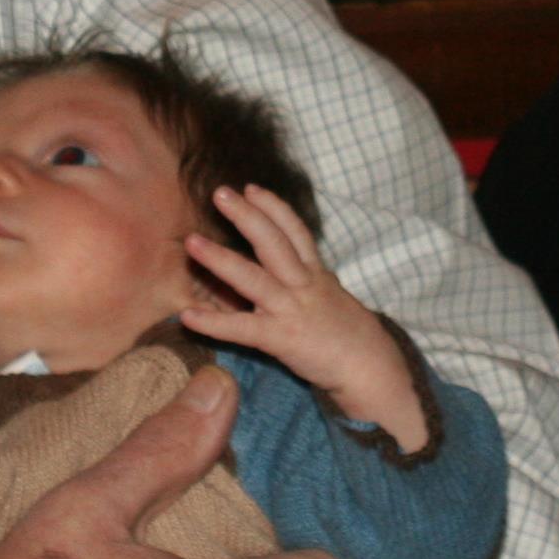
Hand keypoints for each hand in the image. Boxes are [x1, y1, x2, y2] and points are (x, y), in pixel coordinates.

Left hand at [179, 186, 429, 452]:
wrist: (372, 369)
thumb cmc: (352, 338)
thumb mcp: (333, 300)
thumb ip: (310, 283)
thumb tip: (290, 273)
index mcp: (316, 275)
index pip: (295, 232)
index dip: (273, 208)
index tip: (251, 188)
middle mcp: (304, 285)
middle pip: (273, 242)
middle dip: (246, 215)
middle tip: (219, 193)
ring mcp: (292, 310)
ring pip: (253, 278)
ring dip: (220, 259)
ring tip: (192, 242)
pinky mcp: (282, 338)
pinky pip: (243, 328)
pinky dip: (214, 323)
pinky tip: (187, 316)